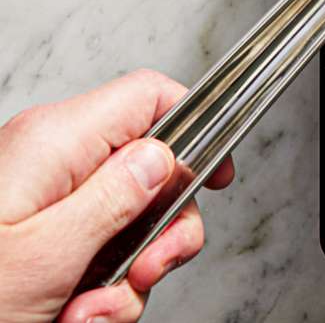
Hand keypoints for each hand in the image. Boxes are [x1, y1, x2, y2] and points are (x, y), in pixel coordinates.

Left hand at [0, 70, 234, 322]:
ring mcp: (41, 201)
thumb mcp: (46, 253)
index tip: (216, 178)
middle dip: (161, 232)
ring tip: (85, 314)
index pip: (150, 96)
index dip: (197, 128)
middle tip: (147, 272)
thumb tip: (164, 158)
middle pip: (150, 171)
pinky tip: (69, 318)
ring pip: (126, 225)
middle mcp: (49, 161)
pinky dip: (94, 294)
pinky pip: (94, 255)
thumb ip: (115, 197)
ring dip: (125, 279)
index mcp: (53, 141)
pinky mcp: (34, 236)